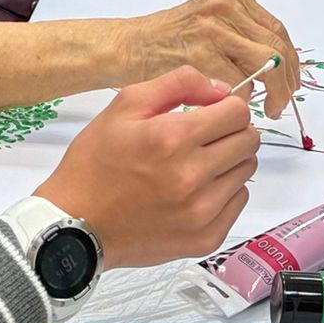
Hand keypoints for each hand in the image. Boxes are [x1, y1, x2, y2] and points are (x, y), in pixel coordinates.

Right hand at [34, 67, 259, 266]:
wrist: (74, 226)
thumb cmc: (96, 163)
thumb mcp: (126, 105)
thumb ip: (179, 84)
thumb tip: (221, 89)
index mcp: (173, 138)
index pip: (238, 112)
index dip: (227, 107)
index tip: (211, 113)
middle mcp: (192, 176)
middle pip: (249, 141)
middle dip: (231, 132)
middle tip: (204, 139)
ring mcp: (201, 212)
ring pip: (246, 171)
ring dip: (228, 162)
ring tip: (196, 166)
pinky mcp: (204, 238)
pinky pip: (238, 202)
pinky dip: (224, 192)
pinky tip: (194, 192)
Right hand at [120, 0, 299, 118]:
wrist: (128, 47)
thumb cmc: (169, 41)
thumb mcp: (210, 20)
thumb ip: (242, 32)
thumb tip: (282, 64)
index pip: (277, 30)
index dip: (291, 61)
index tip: (291, 82)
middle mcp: (224, 5)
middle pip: (277, 47)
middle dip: (287, 81)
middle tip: (283, 102)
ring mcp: (213, 29)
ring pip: (265, 65)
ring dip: (271, 93)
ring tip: (264, 108)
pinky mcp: (201, 55)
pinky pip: (240, 83)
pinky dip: (242, 98)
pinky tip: (233, 105)